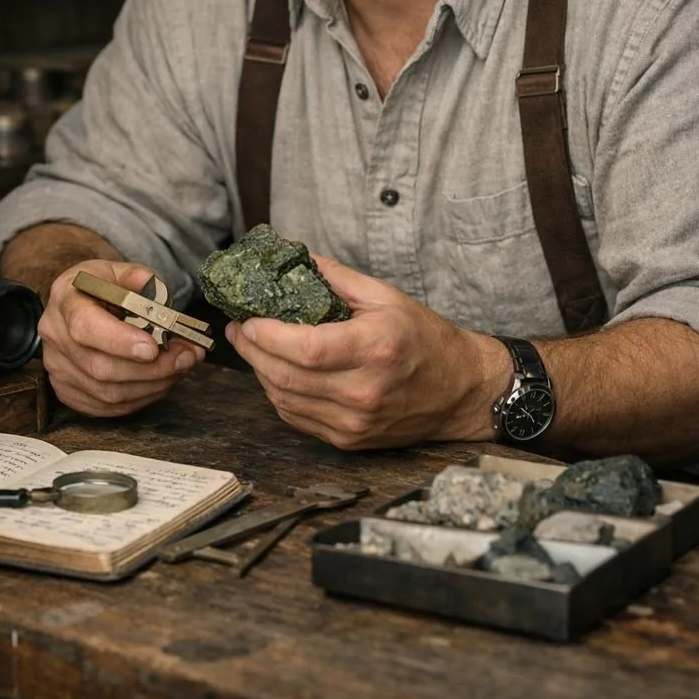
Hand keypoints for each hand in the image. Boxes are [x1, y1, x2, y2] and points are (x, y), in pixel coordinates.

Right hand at [38, 259, 204, 417]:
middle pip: (101, 367)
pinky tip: (164, 380)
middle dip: (152, 368)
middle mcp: (56, 337)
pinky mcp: (69, 392)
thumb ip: (135, 277)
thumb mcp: (116, 270)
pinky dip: (143, 397)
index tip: (154, 348)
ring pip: (107, 393)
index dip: (119, 341)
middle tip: (188, 356)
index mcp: (65, 300)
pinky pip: (108, 406)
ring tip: (183, 366)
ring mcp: (59, 369)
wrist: (75, 306)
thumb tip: (151, 288)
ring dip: (154, 384)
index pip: (84, 327)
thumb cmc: (100, 288)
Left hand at [226, 255, 507, 449]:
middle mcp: (363, 391)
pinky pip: (297, 417)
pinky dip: (279, 393)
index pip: (305, 349)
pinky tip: (275, 371)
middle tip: (239, 327)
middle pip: (286, 377)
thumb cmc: (424, 338)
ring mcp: (354, 422)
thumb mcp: (384, 295)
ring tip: (252, 345)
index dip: (267, 335)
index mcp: (375, 350)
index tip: (248, 317)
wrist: (460, 390)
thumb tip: (292, 258)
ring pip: (284, 400)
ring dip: (260, 372)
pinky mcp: (348, 440)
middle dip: (251, 350)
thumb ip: (334, 278)